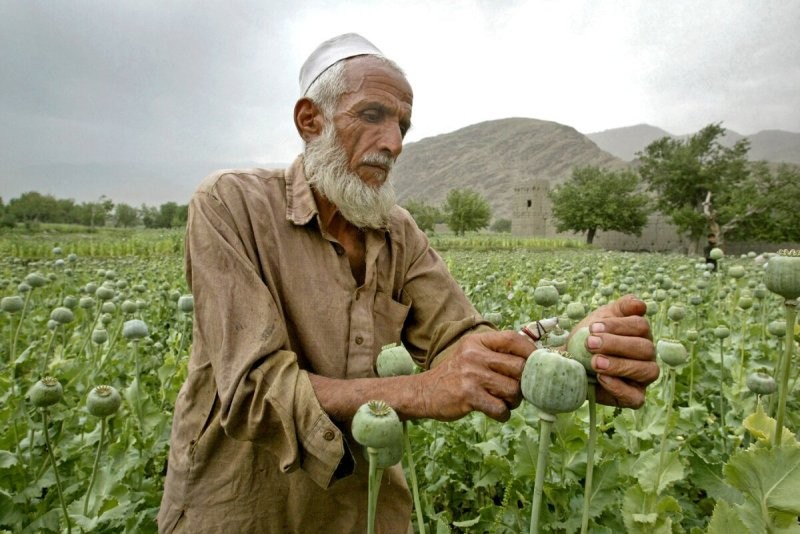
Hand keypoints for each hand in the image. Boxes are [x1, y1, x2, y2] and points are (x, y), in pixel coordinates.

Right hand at [418, 330, 533, 421]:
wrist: (424, 392)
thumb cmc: (455, 375)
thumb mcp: (471, 354)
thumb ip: (496, 354)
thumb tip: (533, 362)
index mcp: (478, 341)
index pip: (513, 339)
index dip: (531, 352)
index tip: (538, 364)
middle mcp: (475, 355)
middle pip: (519, 367)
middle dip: (524, 383)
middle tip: (517, 391)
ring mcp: (471, 375)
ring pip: (513, 390)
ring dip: (514, 401)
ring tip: (503, 402)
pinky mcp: (468, 396)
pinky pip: (500, 408)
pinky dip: (503, 414)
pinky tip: (495, 412)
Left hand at [570, 294, 657, 407]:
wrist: (568, 362)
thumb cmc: (587, 338)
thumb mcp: (600, 318)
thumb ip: (621, 308)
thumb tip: (640, 304)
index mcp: (640, 333)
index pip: (641, 326)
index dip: (618, 326)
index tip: (593, 328)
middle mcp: (647, 355)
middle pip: (645, 348)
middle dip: (616, 345)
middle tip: (590, 344)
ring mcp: (643, 376)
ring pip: (646, 371)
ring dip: (619, 365)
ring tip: (594, 362)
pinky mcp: (634, 396)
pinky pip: (636, 397)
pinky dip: (619, 387)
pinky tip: (601, 378)